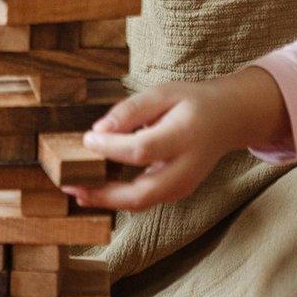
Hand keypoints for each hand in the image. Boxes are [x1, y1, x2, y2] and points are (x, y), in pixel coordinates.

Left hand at [63, 67, 291, 211]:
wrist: (226, 120)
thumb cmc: (191, 102)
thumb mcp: (162, 93)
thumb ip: (130, 111)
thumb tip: (98, 130)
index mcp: (184, 137)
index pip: (142, 149)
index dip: (111, 147)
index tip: (86, 138)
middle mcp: (185, 170)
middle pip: (141, 193)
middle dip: (103, 194)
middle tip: (70, 183)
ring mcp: (182, 186)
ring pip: (141, 203)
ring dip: (106, 199)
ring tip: (75, 188)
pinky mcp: (175, 192)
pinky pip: (144, 199)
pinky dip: (118, 197)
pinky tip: (94, 188)